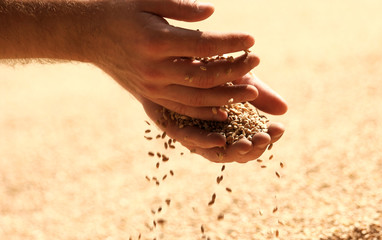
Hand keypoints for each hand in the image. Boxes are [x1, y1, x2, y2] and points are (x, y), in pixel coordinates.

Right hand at [90, 0, 259, 120]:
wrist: (88, 34)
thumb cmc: (119, 10)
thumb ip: (179, 7)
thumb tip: (211, 13)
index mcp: (155, 41)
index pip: (203, 46)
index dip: (230, 43)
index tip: (251, 39)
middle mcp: (154, 69)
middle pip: (204, 76)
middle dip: (234, 71)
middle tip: (257, 63)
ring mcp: (152, 87)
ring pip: (196, 99)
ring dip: (227, 97)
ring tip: (252, 91)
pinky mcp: (150, 97)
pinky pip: (182, 110)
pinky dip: (205, 113)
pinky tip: (225, 112)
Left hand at [141, 73, 286, 162]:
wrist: (173, 49)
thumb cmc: (209, 64)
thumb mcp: (238, 77)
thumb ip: (258, 94)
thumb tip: (284, 110)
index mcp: (230, 122)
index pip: (251, 139)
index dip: (267, 138)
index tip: (280, 128)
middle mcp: (211, 130)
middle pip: (235, 151)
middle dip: (253, 148)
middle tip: (265, 138)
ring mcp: (192, 129)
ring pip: (214, 151)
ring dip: (233, 149)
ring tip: (249, 143)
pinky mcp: (170, 124)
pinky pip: (188, 138)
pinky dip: (205, 141)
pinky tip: (220, 138)